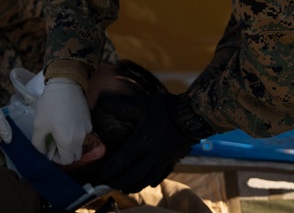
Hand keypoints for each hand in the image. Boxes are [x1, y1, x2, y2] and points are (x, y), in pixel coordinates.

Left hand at [32, 76, 90, 164]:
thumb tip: (43, 152)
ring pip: (79, 144)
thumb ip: (38, 144)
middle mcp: (80, 138)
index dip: (56, 158)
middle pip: (75, 155)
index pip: (66, 161)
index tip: (49, 149)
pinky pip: (82, 133)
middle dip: (64, 153)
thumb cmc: (50, 105)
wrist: (65, 84)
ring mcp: (87, 129)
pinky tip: (66, 121)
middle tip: (54, 142)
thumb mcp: (38, 125)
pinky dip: (75, 133)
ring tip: (59, 130)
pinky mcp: (89, 120)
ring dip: (70, 143)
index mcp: (68, 142)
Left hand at [93, 93, 209, 193]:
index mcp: (142, 142)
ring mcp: (164, 158)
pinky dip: (154, 180)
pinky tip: (150, 183)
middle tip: (111, 185)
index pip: (123, 160)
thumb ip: (121, 105)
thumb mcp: (141, 104)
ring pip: (148, 178)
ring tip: (126, 189)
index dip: (112, 169)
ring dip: (136, 185)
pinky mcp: (173, 158)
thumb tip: (101, 103)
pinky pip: (162, 174)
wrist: (192, 115)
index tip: (102, 175)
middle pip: (134, 174)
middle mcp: (152, 154)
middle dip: (121, 181)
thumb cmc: (165, 109)